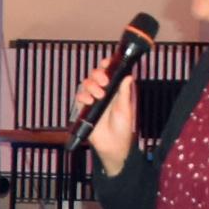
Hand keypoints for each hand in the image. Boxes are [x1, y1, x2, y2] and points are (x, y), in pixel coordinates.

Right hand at [73, 57, 137, 173]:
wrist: (113, 145)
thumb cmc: (122, 128)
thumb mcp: (125, 108)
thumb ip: (124, 92)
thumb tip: (128, 76)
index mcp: (114, 89)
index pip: (109, 72)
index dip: (106, 65)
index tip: (107, 63)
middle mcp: (103, 92)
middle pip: (95, 75)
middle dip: (98, 74)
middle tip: (104, 81)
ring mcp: (93, 100)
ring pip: (86, 84)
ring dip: (91, 86)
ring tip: (99, 96)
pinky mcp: (84, 109)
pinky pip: (79, 97)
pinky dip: (83, 96)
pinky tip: (90, 101)